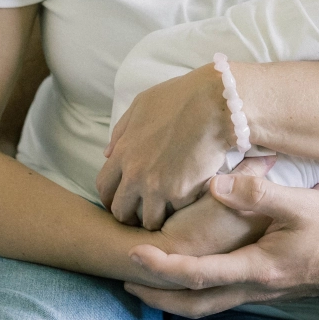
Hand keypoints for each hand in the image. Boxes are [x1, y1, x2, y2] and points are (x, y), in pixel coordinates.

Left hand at [97, 64, 234, 229]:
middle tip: (142, 212)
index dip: (111, 197)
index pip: (104, 188)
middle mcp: (136, 174)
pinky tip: (190, 199)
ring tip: (168, 211)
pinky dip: (183, 209)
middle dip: (129, 215)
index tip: (123, 199)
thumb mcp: (141, 105)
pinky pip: (177, 213)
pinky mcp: (183, 193)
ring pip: (148, 221)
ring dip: (157, 218)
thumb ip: (121, 131)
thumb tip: (108, 153)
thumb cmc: (180, 97)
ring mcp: (159, 187)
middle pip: (121, 211)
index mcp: (124, 152)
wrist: (214, 102)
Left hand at [124, 169, 318, 318]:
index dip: (162, 265)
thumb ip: (258, 193)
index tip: (133, 252)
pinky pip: (223, 297)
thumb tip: (215, 183)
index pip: (199, 272)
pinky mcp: (269, 289)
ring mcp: (262, 293)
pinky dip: (198, 291)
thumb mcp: (300, 204)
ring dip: (174, 297)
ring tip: (148, 280)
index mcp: (259, 268)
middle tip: (126, 280)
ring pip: (207, 304)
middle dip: (156, 295)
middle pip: (194, 303)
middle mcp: (255, 288)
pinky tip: (192, 275)